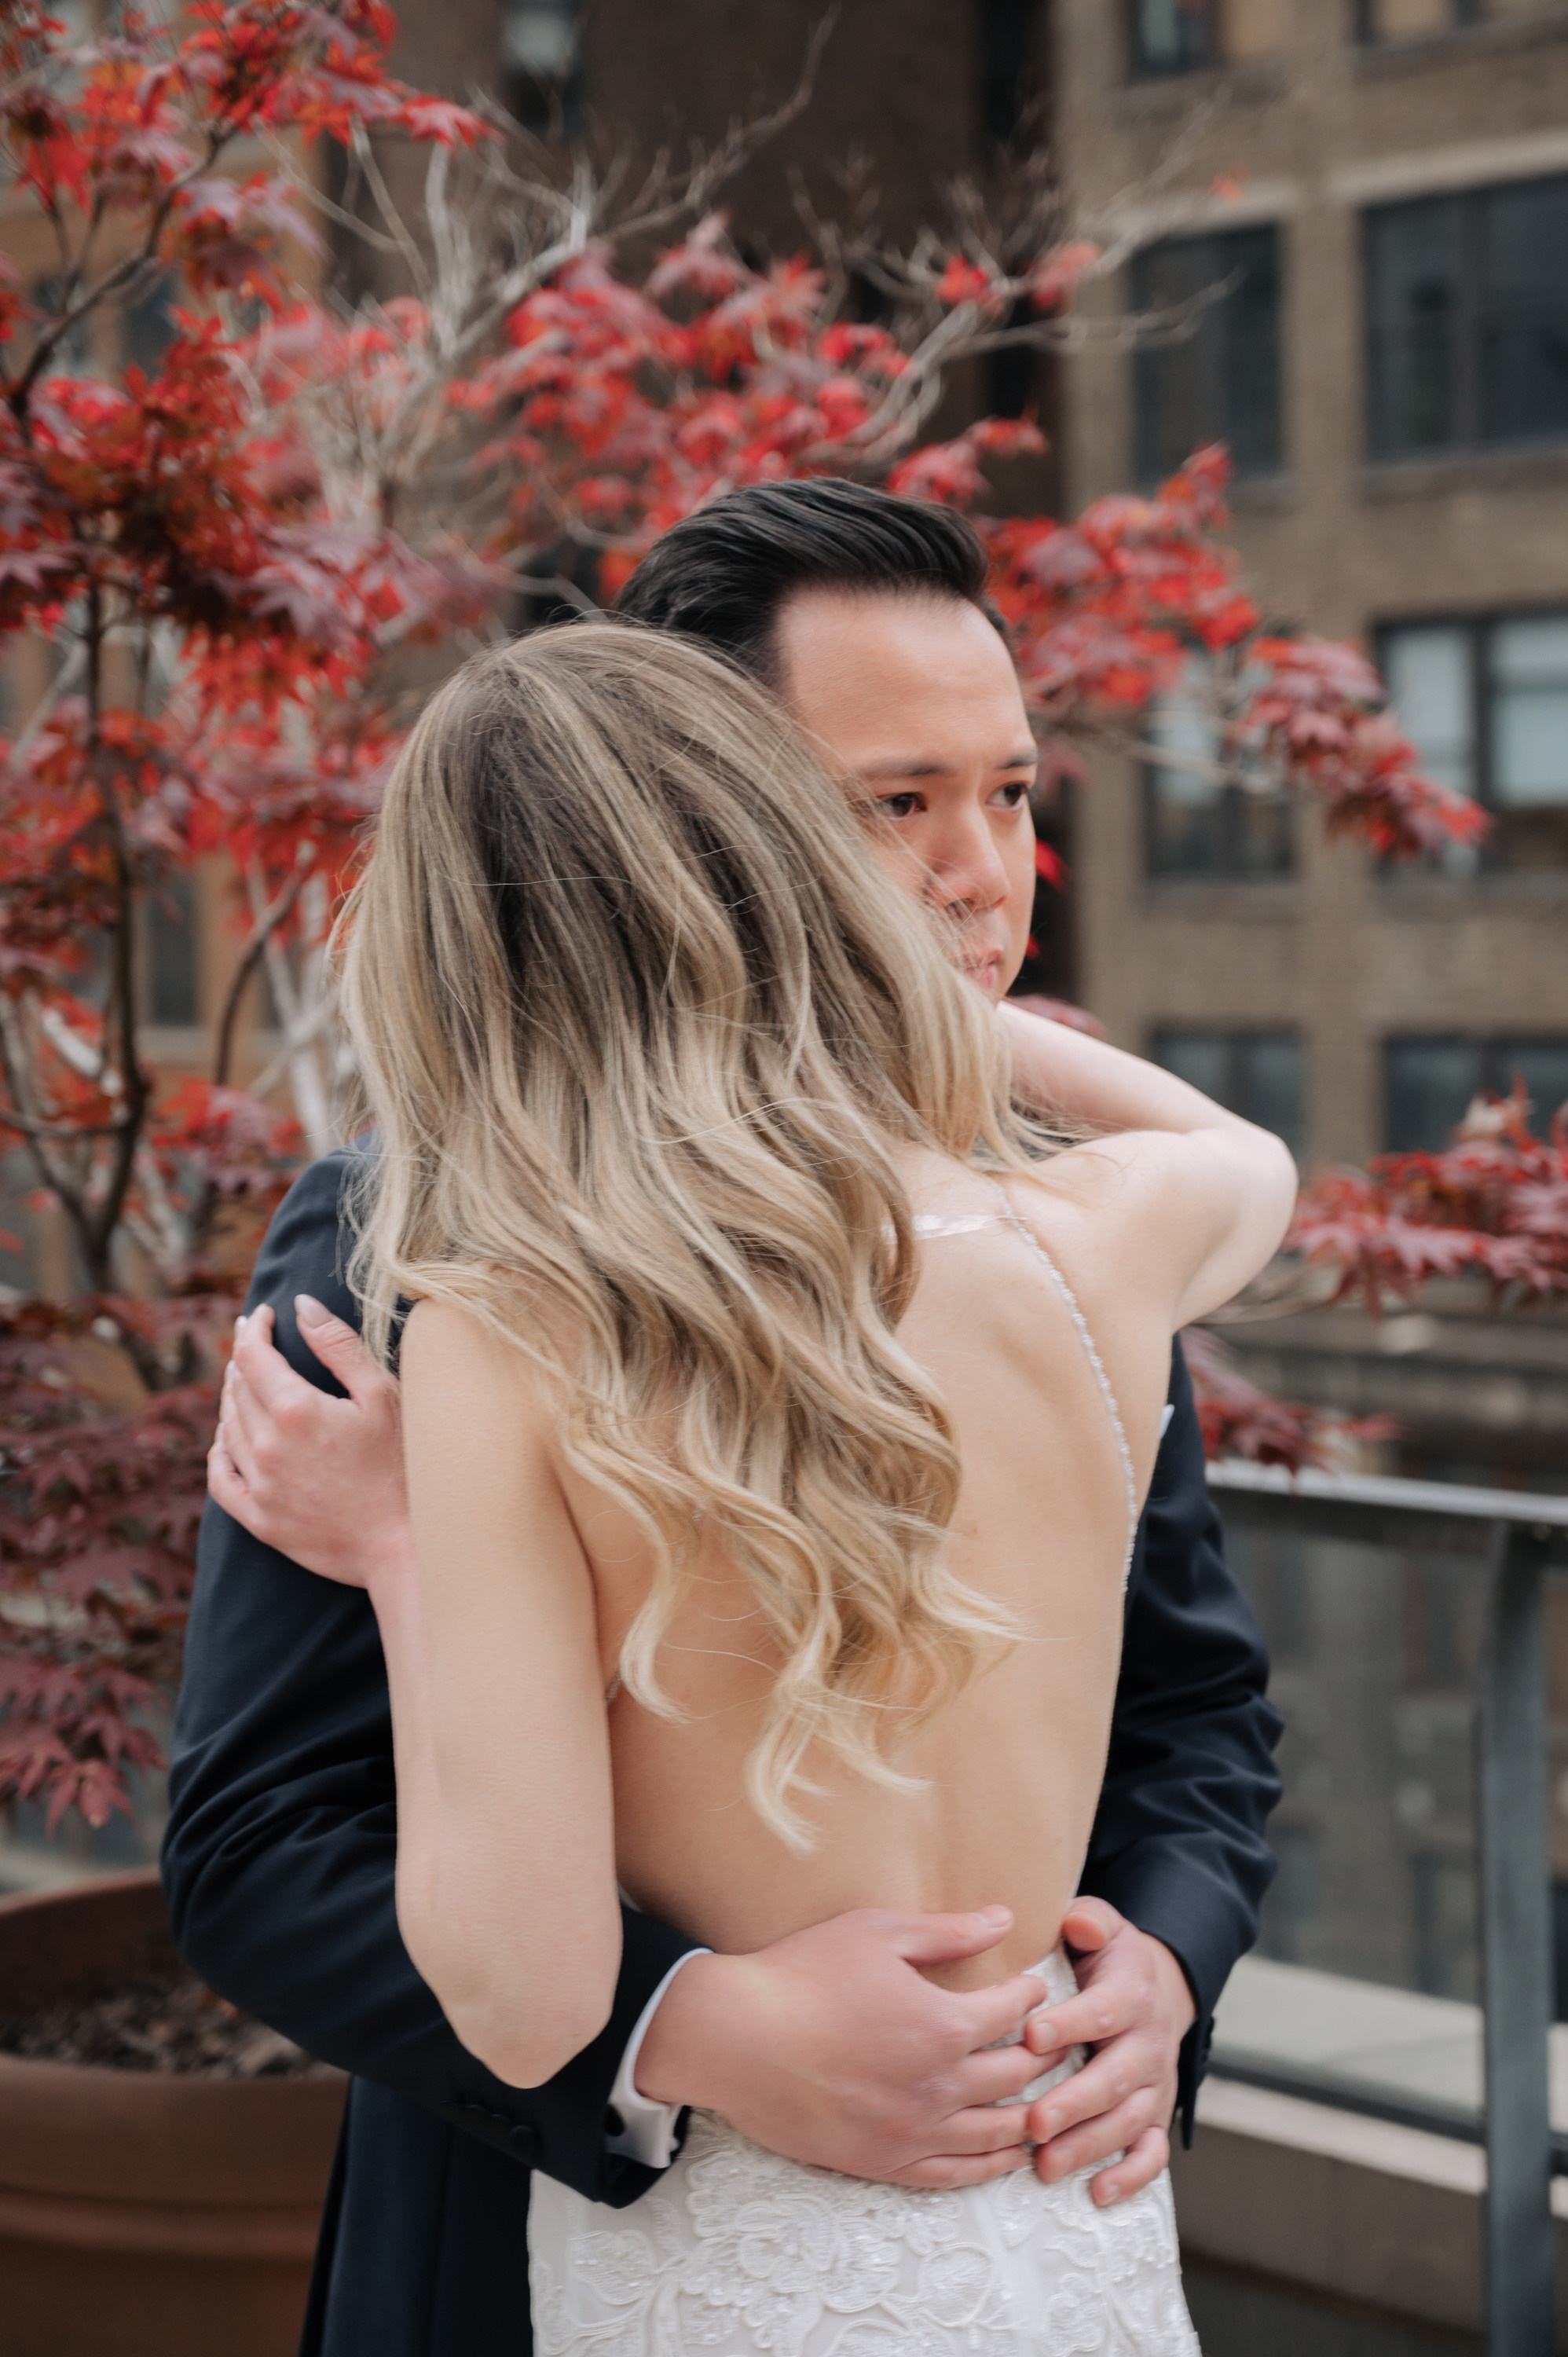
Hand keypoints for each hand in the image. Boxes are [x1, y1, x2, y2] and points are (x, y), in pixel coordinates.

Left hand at [208, 1296, 409, 1587]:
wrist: (405, 1545)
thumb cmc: (405, 1465)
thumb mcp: (382, 1395)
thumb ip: (338, 1346)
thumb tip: (301, 1305)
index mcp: (296, 1410)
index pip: (252, 1355)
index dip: (252, 1329)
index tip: (262, 1314)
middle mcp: (267, 1446)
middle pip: (237, 1389)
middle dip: (245, 1359)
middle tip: (257, 1344)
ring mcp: (260, 1486)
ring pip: (227, 1428)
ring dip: (233, 1399)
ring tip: (246, 1383)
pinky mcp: (260, 1520)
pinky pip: (220, 1479)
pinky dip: (218, 1452)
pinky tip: (226, 1440)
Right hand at [634, 1906, 1050, 2190]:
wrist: (734, 2038)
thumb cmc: (802, 1974)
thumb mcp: (877, 1933)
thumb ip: (948, 1931)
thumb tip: (1004, 1918)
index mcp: (943, 2025)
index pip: (1015, 2013)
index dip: (1031, 1994)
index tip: (1032, 1983)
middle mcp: (938, 2087)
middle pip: (1017, 2076)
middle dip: (1041, 2053)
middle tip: (1049, 2039)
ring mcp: (911, 2133)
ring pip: (996, 2133)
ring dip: (1028, 2113)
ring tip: (1044, 2098)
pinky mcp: (882, 2163)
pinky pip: (954, 2174)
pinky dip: (990, 2165)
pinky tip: (1005, 2154)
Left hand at [1020, 1899, 1195, 2207]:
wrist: (1152, 1990)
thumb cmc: (1107, 1961)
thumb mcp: (1101, 1927)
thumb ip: (1088, 1921)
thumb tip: (1077, 1924)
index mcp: (1130, 1995)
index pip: (1102, 2011)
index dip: (1069, 2024)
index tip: (1031, 2036)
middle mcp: (1148, 2044)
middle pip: (1115, 2079)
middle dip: (1075, 2103)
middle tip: (1034, 2121)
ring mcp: (1154, 2085)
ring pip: (1128, 2122)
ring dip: (1089, 2146)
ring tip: (1046, 2164)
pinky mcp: (1155, 2115)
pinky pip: (1152, 2152)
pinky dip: (1131, 2176)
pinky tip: (1098, 2194)